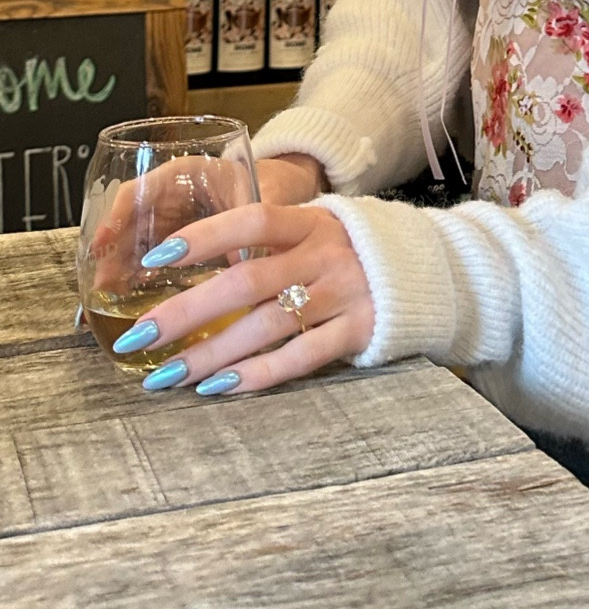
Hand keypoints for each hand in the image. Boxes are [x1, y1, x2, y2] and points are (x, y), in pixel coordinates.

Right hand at [89, 152, 323, 292]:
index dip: (116, 218)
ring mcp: (175, 215)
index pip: (141, 190)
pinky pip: (153, 255)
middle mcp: (174, 192)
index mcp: (188, 171)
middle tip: (102, 284)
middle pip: (132, 219)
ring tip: (110, 297)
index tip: (102, 244)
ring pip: (138, 239)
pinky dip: (142, 274)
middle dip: (114, 252)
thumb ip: (250, 225)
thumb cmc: (277, 184)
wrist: (290, 189)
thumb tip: (243, 264)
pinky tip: (133, 296)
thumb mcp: (265, 198)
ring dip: (123, 267)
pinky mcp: (182, 239)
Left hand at [116, 204, 374, 396]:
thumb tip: (187, 263)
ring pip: (267, 327)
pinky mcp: (360, 331)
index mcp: (312, 223)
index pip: (253, 221)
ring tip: (167, 375)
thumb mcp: (318, 231)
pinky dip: (259, 374)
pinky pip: (301, 357)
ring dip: (211, 354)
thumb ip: (269, 242)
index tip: (155, 258)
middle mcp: (327, 256)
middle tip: (139, 337)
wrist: (429, 274)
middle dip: (187, 312)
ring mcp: (345, 295)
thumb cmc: (354, 252)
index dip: (204, 237)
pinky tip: (220, 387)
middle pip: (247, 282)